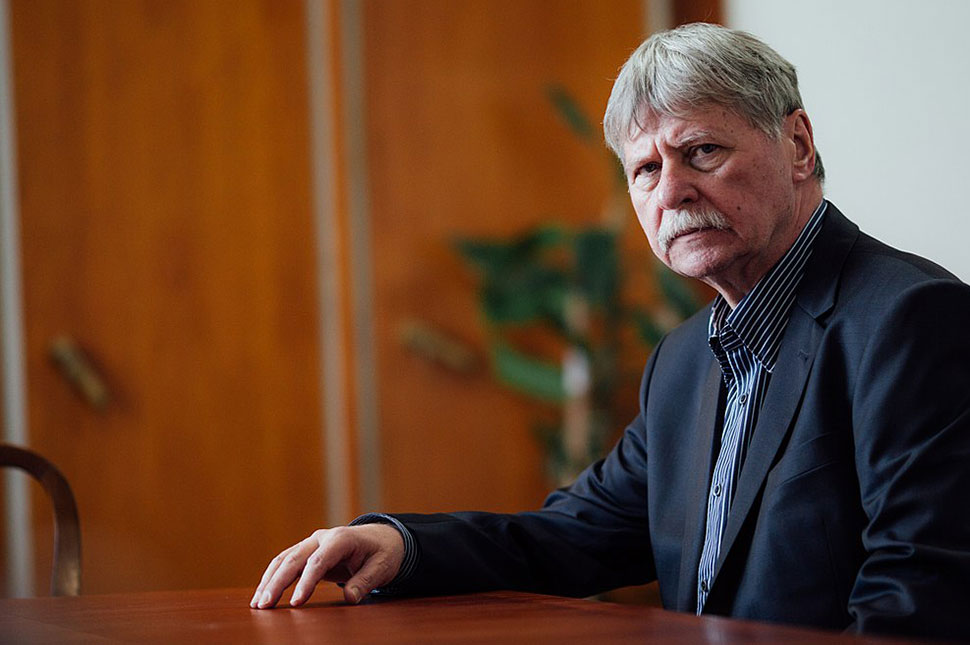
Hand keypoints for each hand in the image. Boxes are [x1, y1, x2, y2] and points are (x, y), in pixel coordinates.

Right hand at [250, 523, 404, 608]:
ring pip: (284, 559)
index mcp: (341, 538)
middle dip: (277, 582)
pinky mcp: (307, 552)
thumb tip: (350, 598)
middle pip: (294, 559)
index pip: (319, 561)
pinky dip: (273, 577)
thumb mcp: (382, 567)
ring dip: (269, 580)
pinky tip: (263, 594)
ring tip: (257, 603)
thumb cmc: (383, 552)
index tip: (296, 603)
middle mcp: (322, 538)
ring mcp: (312, 543)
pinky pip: (286, 563)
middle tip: (265, 605)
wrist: (382, 538)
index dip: (306, 582)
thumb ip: (366, 581)